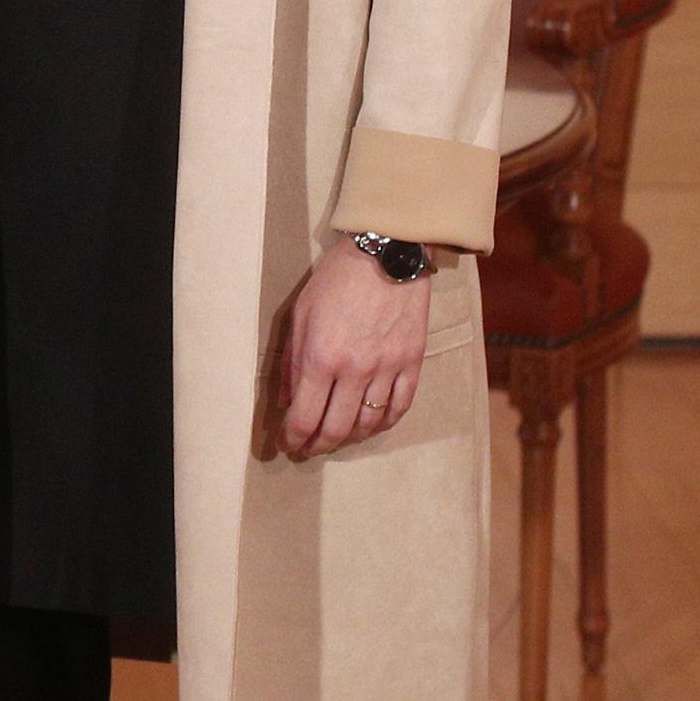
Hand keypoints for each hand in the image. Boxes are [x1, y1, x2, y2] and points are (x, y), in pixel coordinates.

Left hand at [259, 236, 435, 460]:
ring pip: (369, 423)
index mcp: (322, 357)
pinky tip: (371, 423)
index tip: (287, 443)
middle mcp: (355, 370)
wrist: (386, 252)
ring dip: (350, 437)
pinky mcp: (412, 362)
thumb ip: (293, 362)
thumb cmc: (336, 279)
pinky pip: (400, 407)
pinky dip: (384, 422)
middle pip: (337, 428)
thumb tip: (288, 401)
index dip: (293, 437)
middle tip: (308, 448)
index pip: (305, 416)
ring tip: (337, 437)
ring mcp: (388, 368)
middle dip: (318, 445)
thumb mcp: (301, 314)